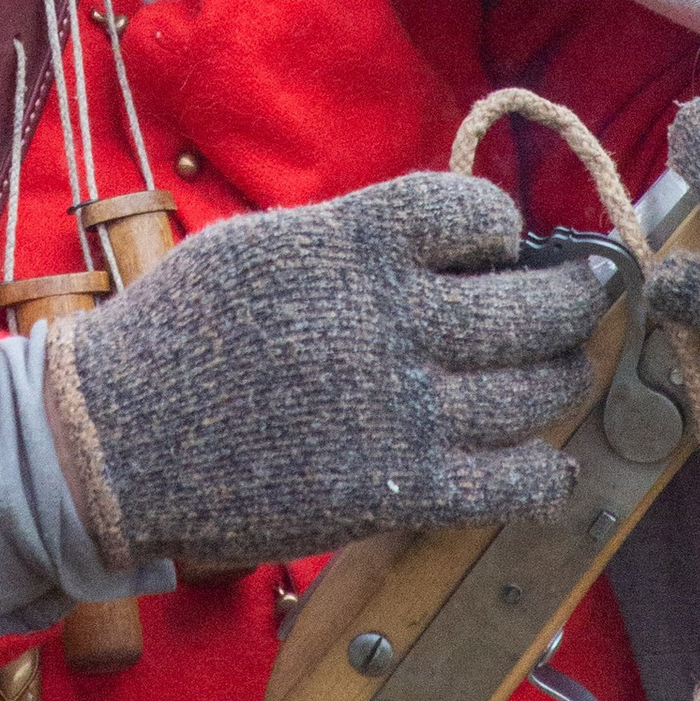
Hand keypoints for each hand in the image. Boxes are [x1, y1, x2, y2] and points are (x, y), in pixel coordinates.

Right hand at [45, 171, 608, 574]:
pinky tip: (546, 461)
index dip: (500, 224)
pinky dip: (545, 470)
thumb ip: (353, 238)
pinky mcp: (401, 489)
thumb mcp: (262, 245)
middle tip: (582, 298)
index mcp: (354, 245)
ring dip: (561, 378)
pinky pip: (514, 481)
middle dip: (573, 298)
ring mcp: (404, 409)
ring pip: (537, 390)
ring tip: (556, 373)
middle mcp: (393, 320)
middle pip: (533, 304)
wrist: (118, 439)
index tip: (496, 243)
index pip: (476, 211)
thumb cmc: (181, 331)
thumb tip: (439, 239)